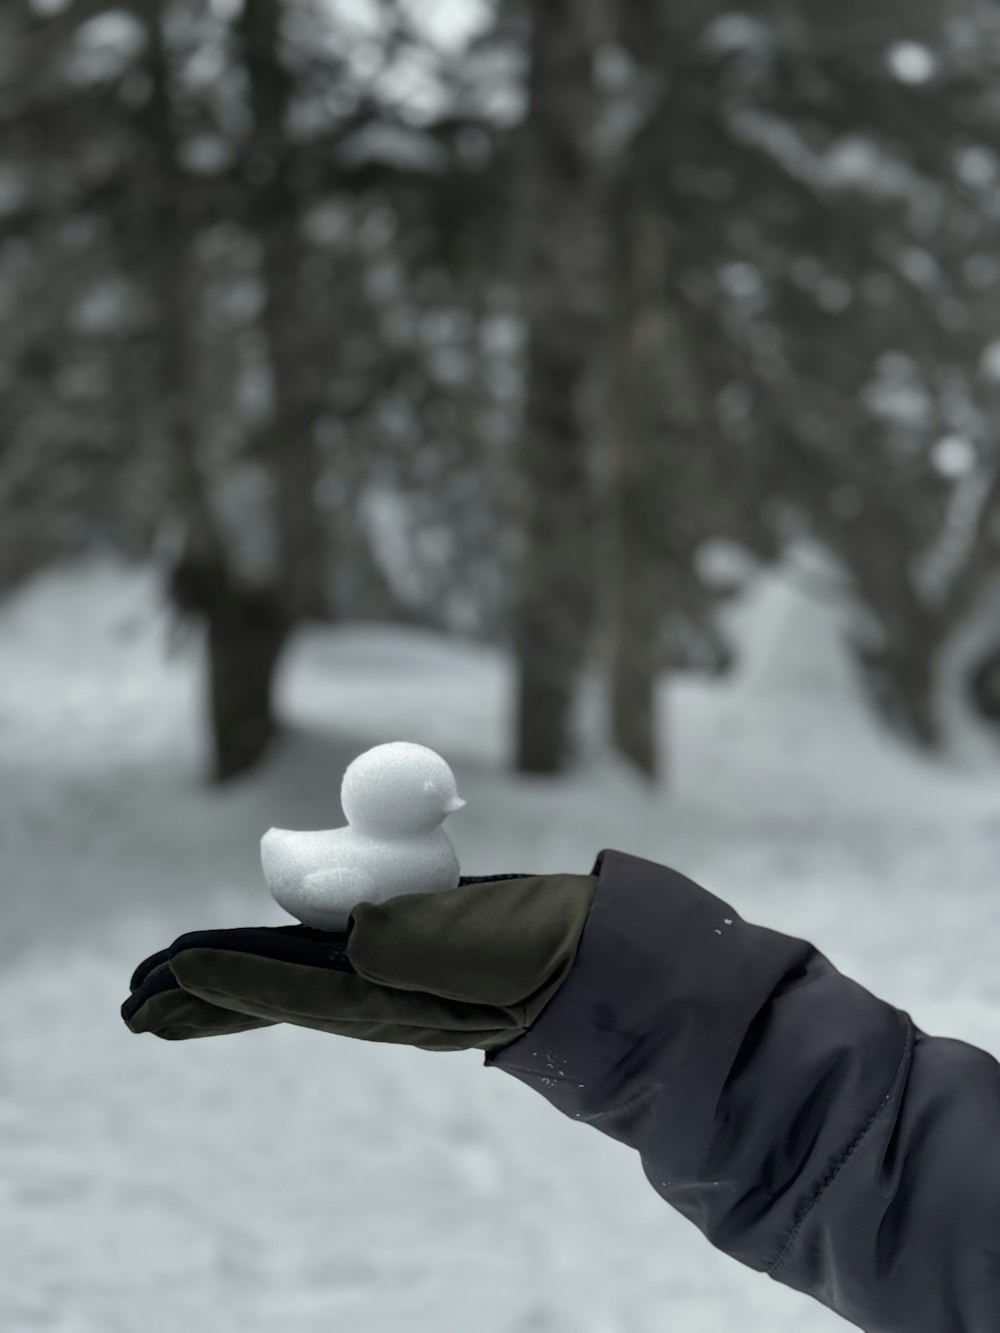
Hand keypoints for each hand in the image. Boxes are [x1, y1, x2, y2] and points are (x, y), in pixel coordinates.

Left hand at [122, 872, 597, 1052]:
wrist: (603, 966)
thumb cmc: (553, 952)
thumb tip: (353, 938)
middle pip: (271, 999)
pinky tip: (259, 967)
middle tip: (132, 1006)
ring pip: (286, 985)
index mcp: (394, 995)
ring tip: (168, 991)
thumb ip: (422, 943)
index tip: (171, 969)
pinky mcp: (402, 955)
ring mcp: (389, 980)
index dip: (229, 977)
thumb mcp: (491, 944)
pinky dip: (271, 968)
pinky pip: (319, 966)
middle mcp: (378, 995)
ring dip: (223, 988)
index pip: (292, 988)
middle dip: (200, 1001)